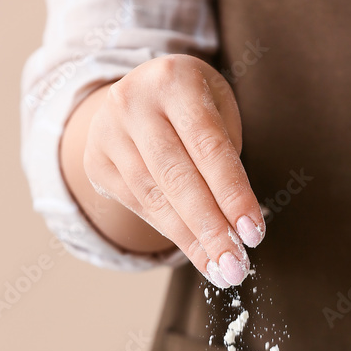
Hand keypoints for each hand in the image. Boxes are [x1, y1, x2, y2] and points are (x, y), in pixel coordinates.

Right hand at [82, 54, 264, 286]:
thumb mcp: (218, 109)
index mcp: (175, 81)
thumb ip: (225, 158)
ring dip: (191, 241)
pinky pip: (139, 206)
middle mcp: (134, 102)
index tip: (254, 234)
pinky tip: (198, 253)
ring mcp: (108, 132)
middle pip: (177, 178)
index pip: (209, 147)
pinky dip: (172, 233)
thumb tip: (237, 228)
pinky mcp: (96, 160)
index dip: (233, 195)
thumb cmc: (194, 105)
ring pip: (154, 198)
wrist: (139, 92)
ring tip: (221, 270)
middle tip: (236, 267)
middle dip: (211, 229)